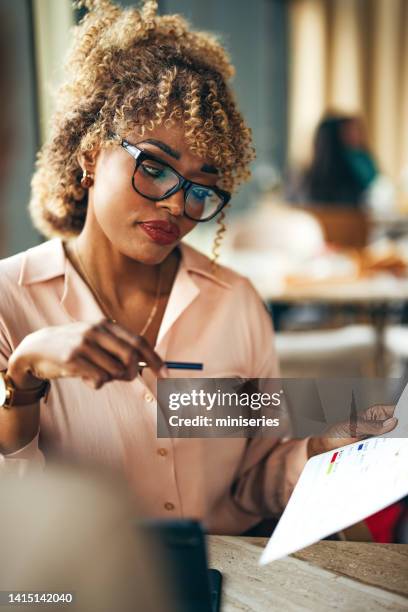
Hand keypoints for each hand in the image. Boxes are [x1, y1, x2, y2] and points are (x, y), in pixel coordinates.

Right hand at [8, 319, 164, 390]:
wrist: (36, 349)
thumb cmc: (73, 348)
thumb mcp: (95, 342)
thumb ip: (117, 350)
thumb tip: (144, 367)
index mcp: (106, 325)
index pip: (139, 341)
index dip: (155, 359)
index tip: (166, 374)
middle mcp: (97, 331)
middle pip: (131, 357)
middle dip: (132, 373)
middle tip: (124, 378)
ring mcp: (84, 344)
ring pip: (114, 372)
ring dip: (108, 379)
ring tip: (93, 373)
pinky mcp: (73, 359)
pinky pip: (98, 380)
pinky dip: (95, 383)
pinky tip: (82, 376)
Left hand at [307, 404, 397, 457]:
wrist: (325, 449)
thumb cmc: (335, 433)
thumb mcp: (353, 426)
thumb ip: (372, 425)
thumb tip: (392, 422)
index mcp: (375, 413)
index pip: (394, 411)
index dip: (402, 415)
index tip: (405, 421)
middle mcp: (378, 425)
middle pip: (396, 426)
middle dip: (400, 430)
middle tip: (401, 435)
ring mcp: (378, 438)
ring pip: (393, 439)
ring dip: (394, 442)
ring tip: (392, 444)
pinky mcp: (376, 450)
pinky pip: (385, 450)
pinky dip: (388, 452)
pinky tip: (387, 453)